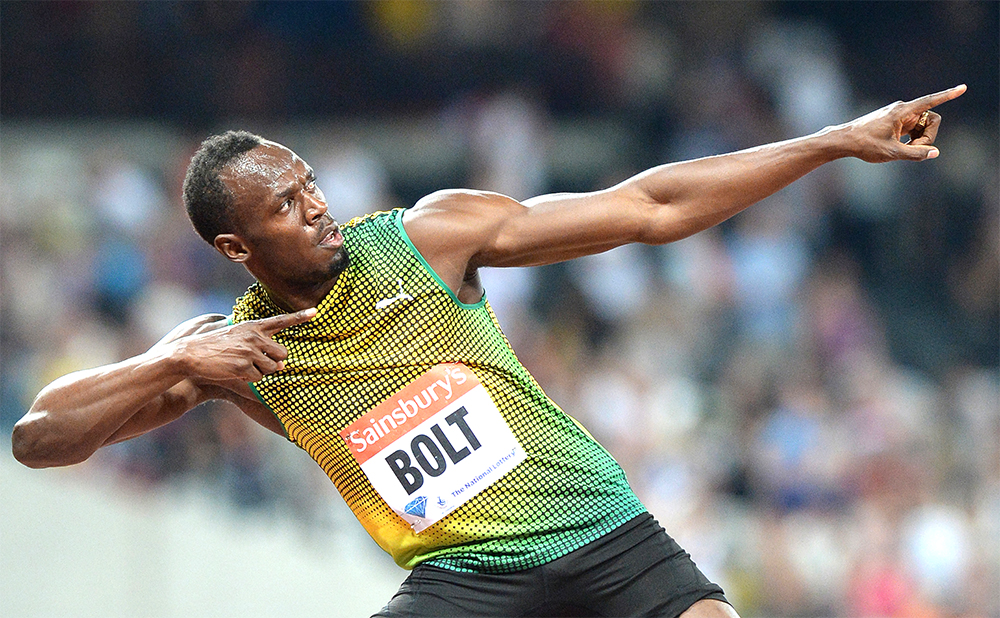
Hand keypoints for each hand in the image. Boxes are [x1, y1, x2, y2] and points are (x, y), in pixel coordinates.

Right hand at [171, 308, 316, 381]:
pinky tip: (235, 372)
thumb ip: (261, 346)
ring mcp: (249, 351)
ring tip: (241, 365)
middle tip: (255, 361)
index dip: (300, 317)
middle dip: (274, 361)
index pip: (281, 321)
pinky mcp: (243, 366)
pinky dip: (249, 379)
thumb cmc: (216, 347)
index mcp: (254, 326)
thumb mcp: (238, 337)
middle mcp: (255, 336)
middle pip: (283, 354)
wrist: (191, 353)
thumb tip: (282, 365)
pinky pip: (258, 378)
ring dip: (260, 372)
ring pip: (272, 368)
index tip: (316, 312)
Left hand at [840, 84, 965, 162]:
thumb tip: (935, 152)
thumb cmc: (865, 145)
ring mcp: (899, 115)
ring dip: (919, 139)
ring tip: (901, 149)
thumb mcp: (891, 152)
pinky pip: (914, 129)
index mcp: (902, 111)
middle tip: (914, 149)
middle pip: (931, 120)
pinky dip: (912, 139)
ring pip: (922, 126)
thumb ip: (915, 154)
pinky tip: (900, 147)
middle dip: (928, 136)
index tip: (963, 88)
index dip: (948, 96)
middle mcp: (903, 109)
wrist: (844, 140)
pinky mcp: (896, 121)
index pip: (930, 102)